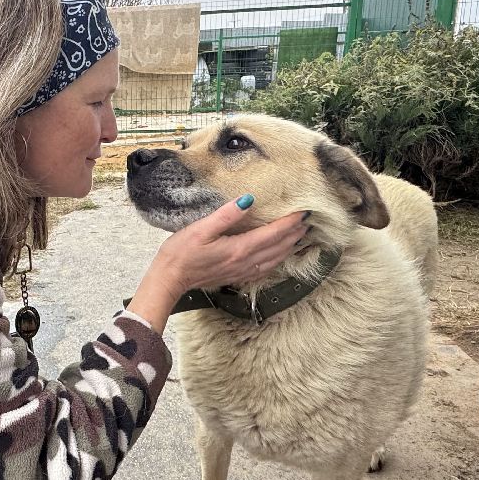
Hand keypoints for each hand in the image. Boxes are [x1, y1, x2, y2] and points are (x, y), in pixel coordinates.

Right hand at [158, 197, 308, 293]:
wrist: (170, 279)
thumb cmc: (180, 252)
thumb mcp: (200, 228)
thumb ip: (226, 215)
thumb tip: (248, 200)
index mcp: (239, 248)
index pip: (273, 233)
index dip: (290, 222)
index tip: (304, 211)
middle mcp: (245, 262)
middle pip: (279, 247)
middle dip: (295, 233)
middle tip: (308, 220)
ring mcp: (242, 271)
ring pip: (275, 259)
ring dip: (290, 247)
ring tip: (300, 236)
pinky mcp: (237, 276)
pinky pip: (266, 268)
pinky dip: (278, 259)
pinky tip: (280, 255)